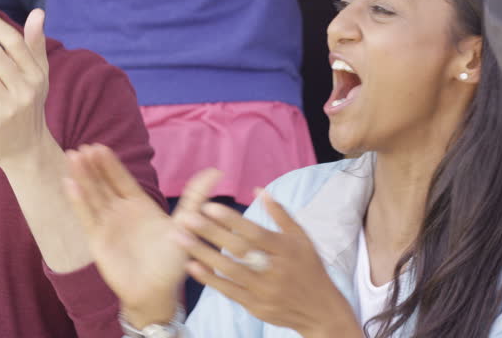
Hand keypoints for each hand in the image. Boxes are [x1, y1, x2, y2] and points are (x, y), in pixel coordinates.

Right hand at [63, 144, 221, 327]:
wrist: (157, 292)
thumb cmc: (173, 260)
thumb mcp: (186, 224)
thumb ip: (195, 197)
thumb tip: (216, 171)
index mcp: (139, 204)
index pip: (122, 179)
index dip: (110, 164)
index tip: (99, 146)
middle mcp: (120, 211)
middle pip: (103, 183)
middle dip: (93, 166)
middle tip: (83, 147)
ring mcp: (108, 224)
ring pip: (92, 196)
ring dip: (82, 178)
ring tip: (73, 158)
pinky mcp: (98, 240)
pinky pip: (87, 217)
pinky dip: (78, 201)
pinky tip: (69, 184)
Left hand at [176, 191, 360, 336]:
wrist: (321, 312)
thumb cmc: (310, 268)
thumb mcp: (302, 239)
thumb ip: (280, 214)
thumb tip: (259, 189)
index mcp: (287, 250)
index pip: (255, 233)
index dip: (232, 220)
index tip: (209, 206)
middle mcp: (275, 270)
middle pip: (239, 250)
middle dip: (210, 233)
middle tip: (186, 218)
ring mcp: (265, 291)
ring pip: (229, 271)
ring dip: (202, 253)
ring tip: (180, 238)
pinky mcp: (256, 307)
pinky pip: (229, 291)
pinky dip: (210, 278)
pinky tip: (192, 265)